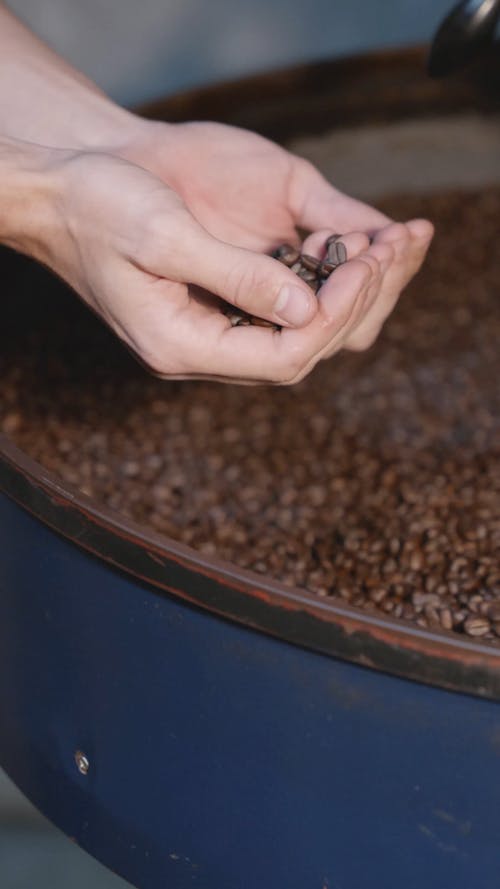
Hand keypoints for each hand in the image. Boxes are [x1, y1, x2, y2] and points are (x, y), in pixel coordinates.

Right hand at [117, 119, 433, 364]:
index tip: (361, 265)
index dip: (330, 318)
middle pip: (303, 351)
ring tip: (391, 245)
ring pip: (304, 332)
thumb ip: (234, 276)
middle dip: (353, 303)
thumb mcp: (163, 236)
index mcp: (183, 346)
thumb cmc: (98, 207)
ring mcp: (218, 323)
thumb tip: (306, 308)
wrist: (64, 189)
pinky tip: (359, 241)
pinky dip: (330, 276)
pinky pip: (291, 303)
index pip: (282, 360)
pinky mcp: (227, 294)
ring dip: (351, 294)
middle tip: (387, 252)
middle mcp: (207, 345)